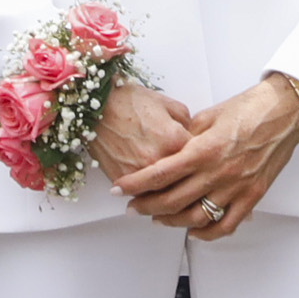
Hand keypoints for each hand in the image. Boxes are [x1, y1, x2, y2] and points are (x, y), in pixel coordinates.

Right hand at [90, 80, 196, 195]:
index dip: (201, 162)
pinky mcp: (123, 180)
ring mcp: (140, 173)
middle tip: (192, 183)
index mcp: (176, 140)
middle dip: (189, 183)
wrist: (97, 107)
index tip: (201, 163)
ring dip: (170, 195)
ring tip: (175, 193)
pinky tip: (153, 190)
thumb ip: (189, 124)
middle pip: (183, 183)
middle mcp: (159, 160)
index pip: (199, 161)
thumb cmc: (130, 102)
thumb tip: (195, 139)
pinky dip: (148, 194)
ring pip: (163, 195)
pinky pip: (142, 194)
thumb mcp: (170, 105)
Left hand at [117, 72, 298, 238]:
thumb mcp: (208, 116)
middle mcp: (218, 172)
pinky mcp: (253, 196)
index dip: (135, 185)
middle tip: (133, 207)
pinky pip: (227, 225)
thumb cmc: (248, 108)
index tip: (119, 190)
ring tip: (158, 218)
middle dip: (146, 207)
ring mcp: (236, 187)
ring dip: (172, 222)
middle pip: (172, 201)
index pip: (160, 174)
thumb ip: (185, 139)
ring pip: (196, 218)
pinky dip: (207, 233)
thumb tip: (166, 154)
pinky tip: (194, 231)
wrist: (285, 111)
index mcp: (204, 149)